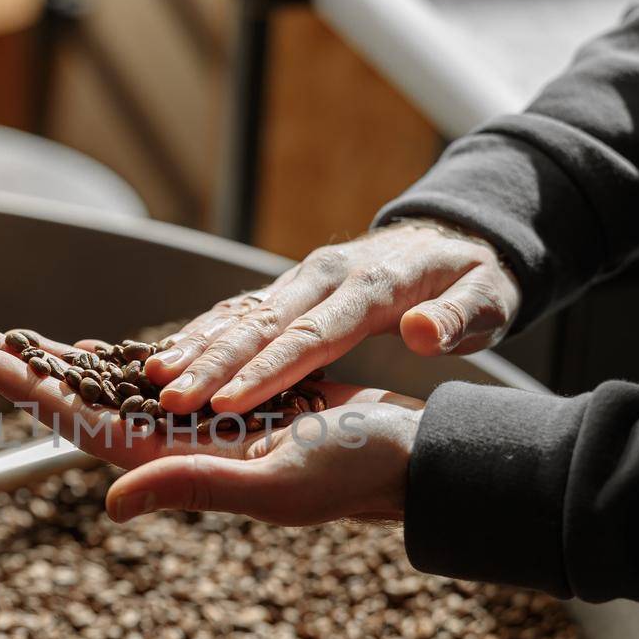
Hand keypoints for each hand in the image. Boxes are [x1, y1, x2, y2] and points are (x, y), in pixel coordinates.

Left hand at [0, 329, 421, 525]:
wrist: (410, 458)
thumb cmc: (356, 473)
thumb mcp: (275, 483)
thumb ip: (194, 486)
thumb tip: (112, 503)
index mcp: (183, 465)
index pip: (88, 428)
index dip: (35, 393)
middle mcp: (184, 448)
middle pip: (93, 407)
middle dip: (37, 374)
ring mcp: (206, 427)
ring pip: (124, 391)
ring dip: (75, 365)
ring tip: (28, 339)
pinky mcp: (234, 403)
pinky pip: (168, 378)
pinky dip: (131, 359)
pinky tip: (109, 346)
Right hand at [145, 218, 519, 413]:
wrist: (456, 237)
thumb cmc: (474, 280)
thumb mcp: (489, 298)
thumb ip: (457, 317)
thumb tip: (422, 332)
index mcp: (371, 286)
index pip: (313, 336)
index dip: (268, 370)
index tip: (228, 402)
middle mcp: (326, 276)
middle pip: (262, 325)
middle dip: (212, 363)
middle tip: (170, 397)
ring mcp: (302, 279)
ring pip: (240, 314)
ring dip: (194, 346)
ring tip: (150, 377)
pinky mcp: (290, 288)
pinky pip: (239, 310)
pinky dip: (201, 332)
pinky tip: (167, 358)